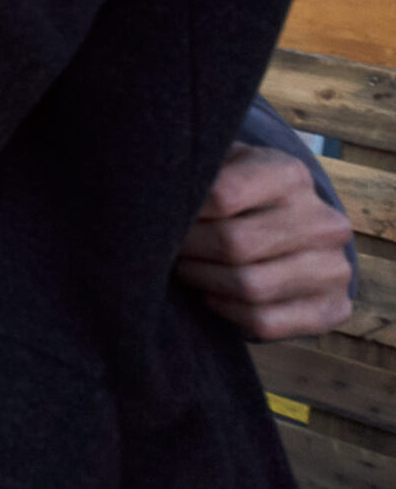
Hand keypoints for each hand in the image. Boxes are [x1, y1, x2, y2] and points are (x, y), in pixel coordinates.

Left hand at [175, 143, 354, 340]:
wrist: (290, 227)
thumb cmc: (237, 192)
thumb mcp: (219, 167)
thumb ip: (195, 176)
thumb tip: (154, 198)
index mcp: (289, 175)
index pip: (221, 196)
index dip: (184, 212)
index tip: (162, 215)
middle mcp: (323, 221)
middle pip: (234, 244)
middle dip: (189, 250)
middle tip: (167, 248)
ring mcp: (335, 268)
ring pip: (250, 287)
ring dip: (204, 281)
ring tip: (187, 268)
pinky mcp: (333, 308)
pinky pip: (266, 321)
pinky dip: (228, 311)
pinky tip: (213, 294)